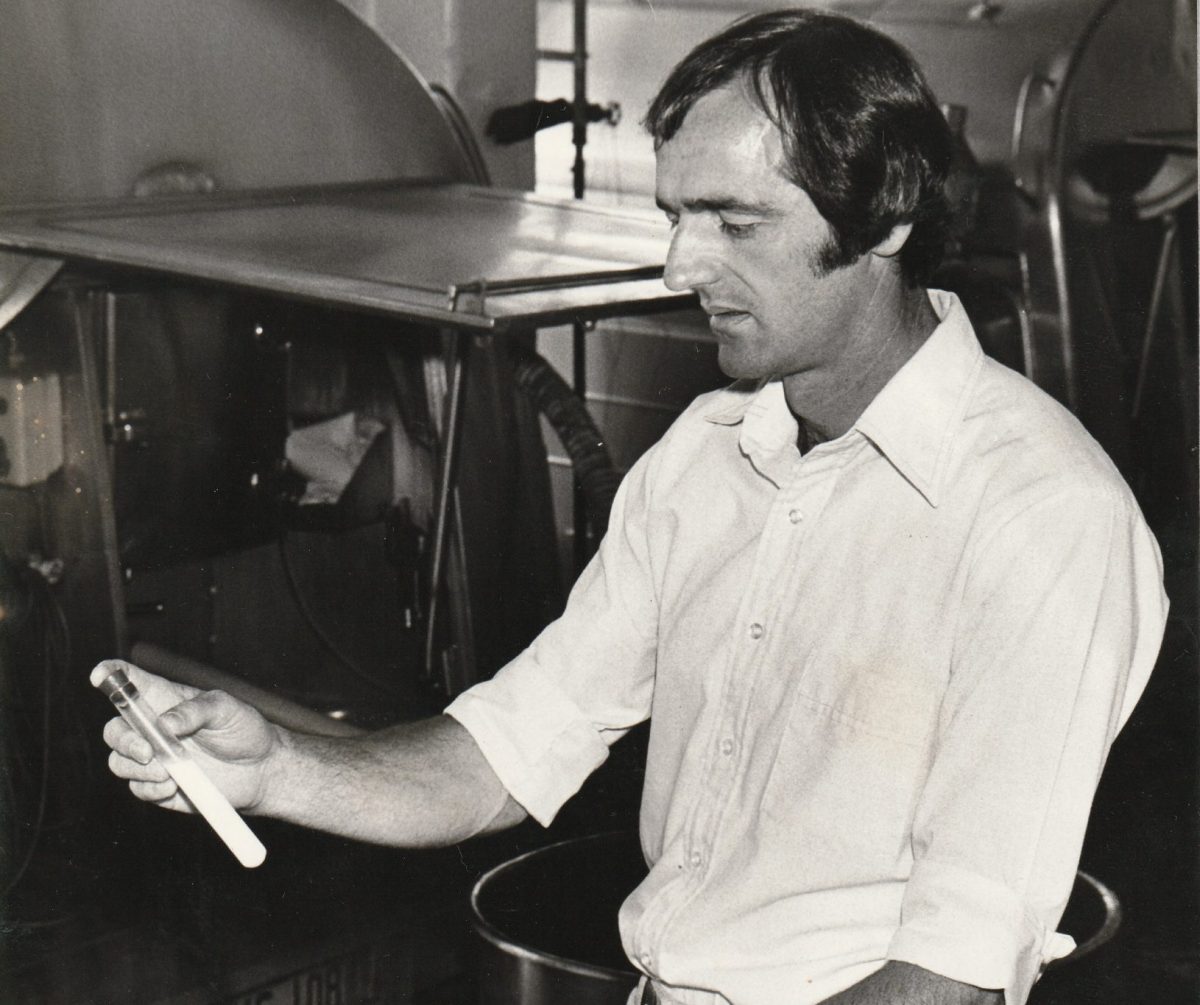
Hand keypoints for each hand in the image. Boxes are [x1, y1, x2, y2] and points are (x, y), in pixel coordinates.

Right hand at [94, 659, 281, 814]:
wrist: (260, 770)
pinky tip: (174, 786)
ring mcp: (152, 759)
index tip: (100, 675)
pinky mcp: (157, 785)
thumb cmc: (243, 730)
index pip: (130, 683)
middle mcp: (152, 728)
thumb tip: (164, 723)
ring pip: (119, 761)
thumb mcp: (226, 709)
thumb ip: (195, 710)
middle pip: (114, 729)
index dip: (110, 675)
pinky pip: (137, 788)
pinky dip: (151, 789)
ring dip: (138, 768)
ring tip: (171, 773)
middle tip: (148, 752)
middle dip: (123, 740)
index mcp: (165, 700)